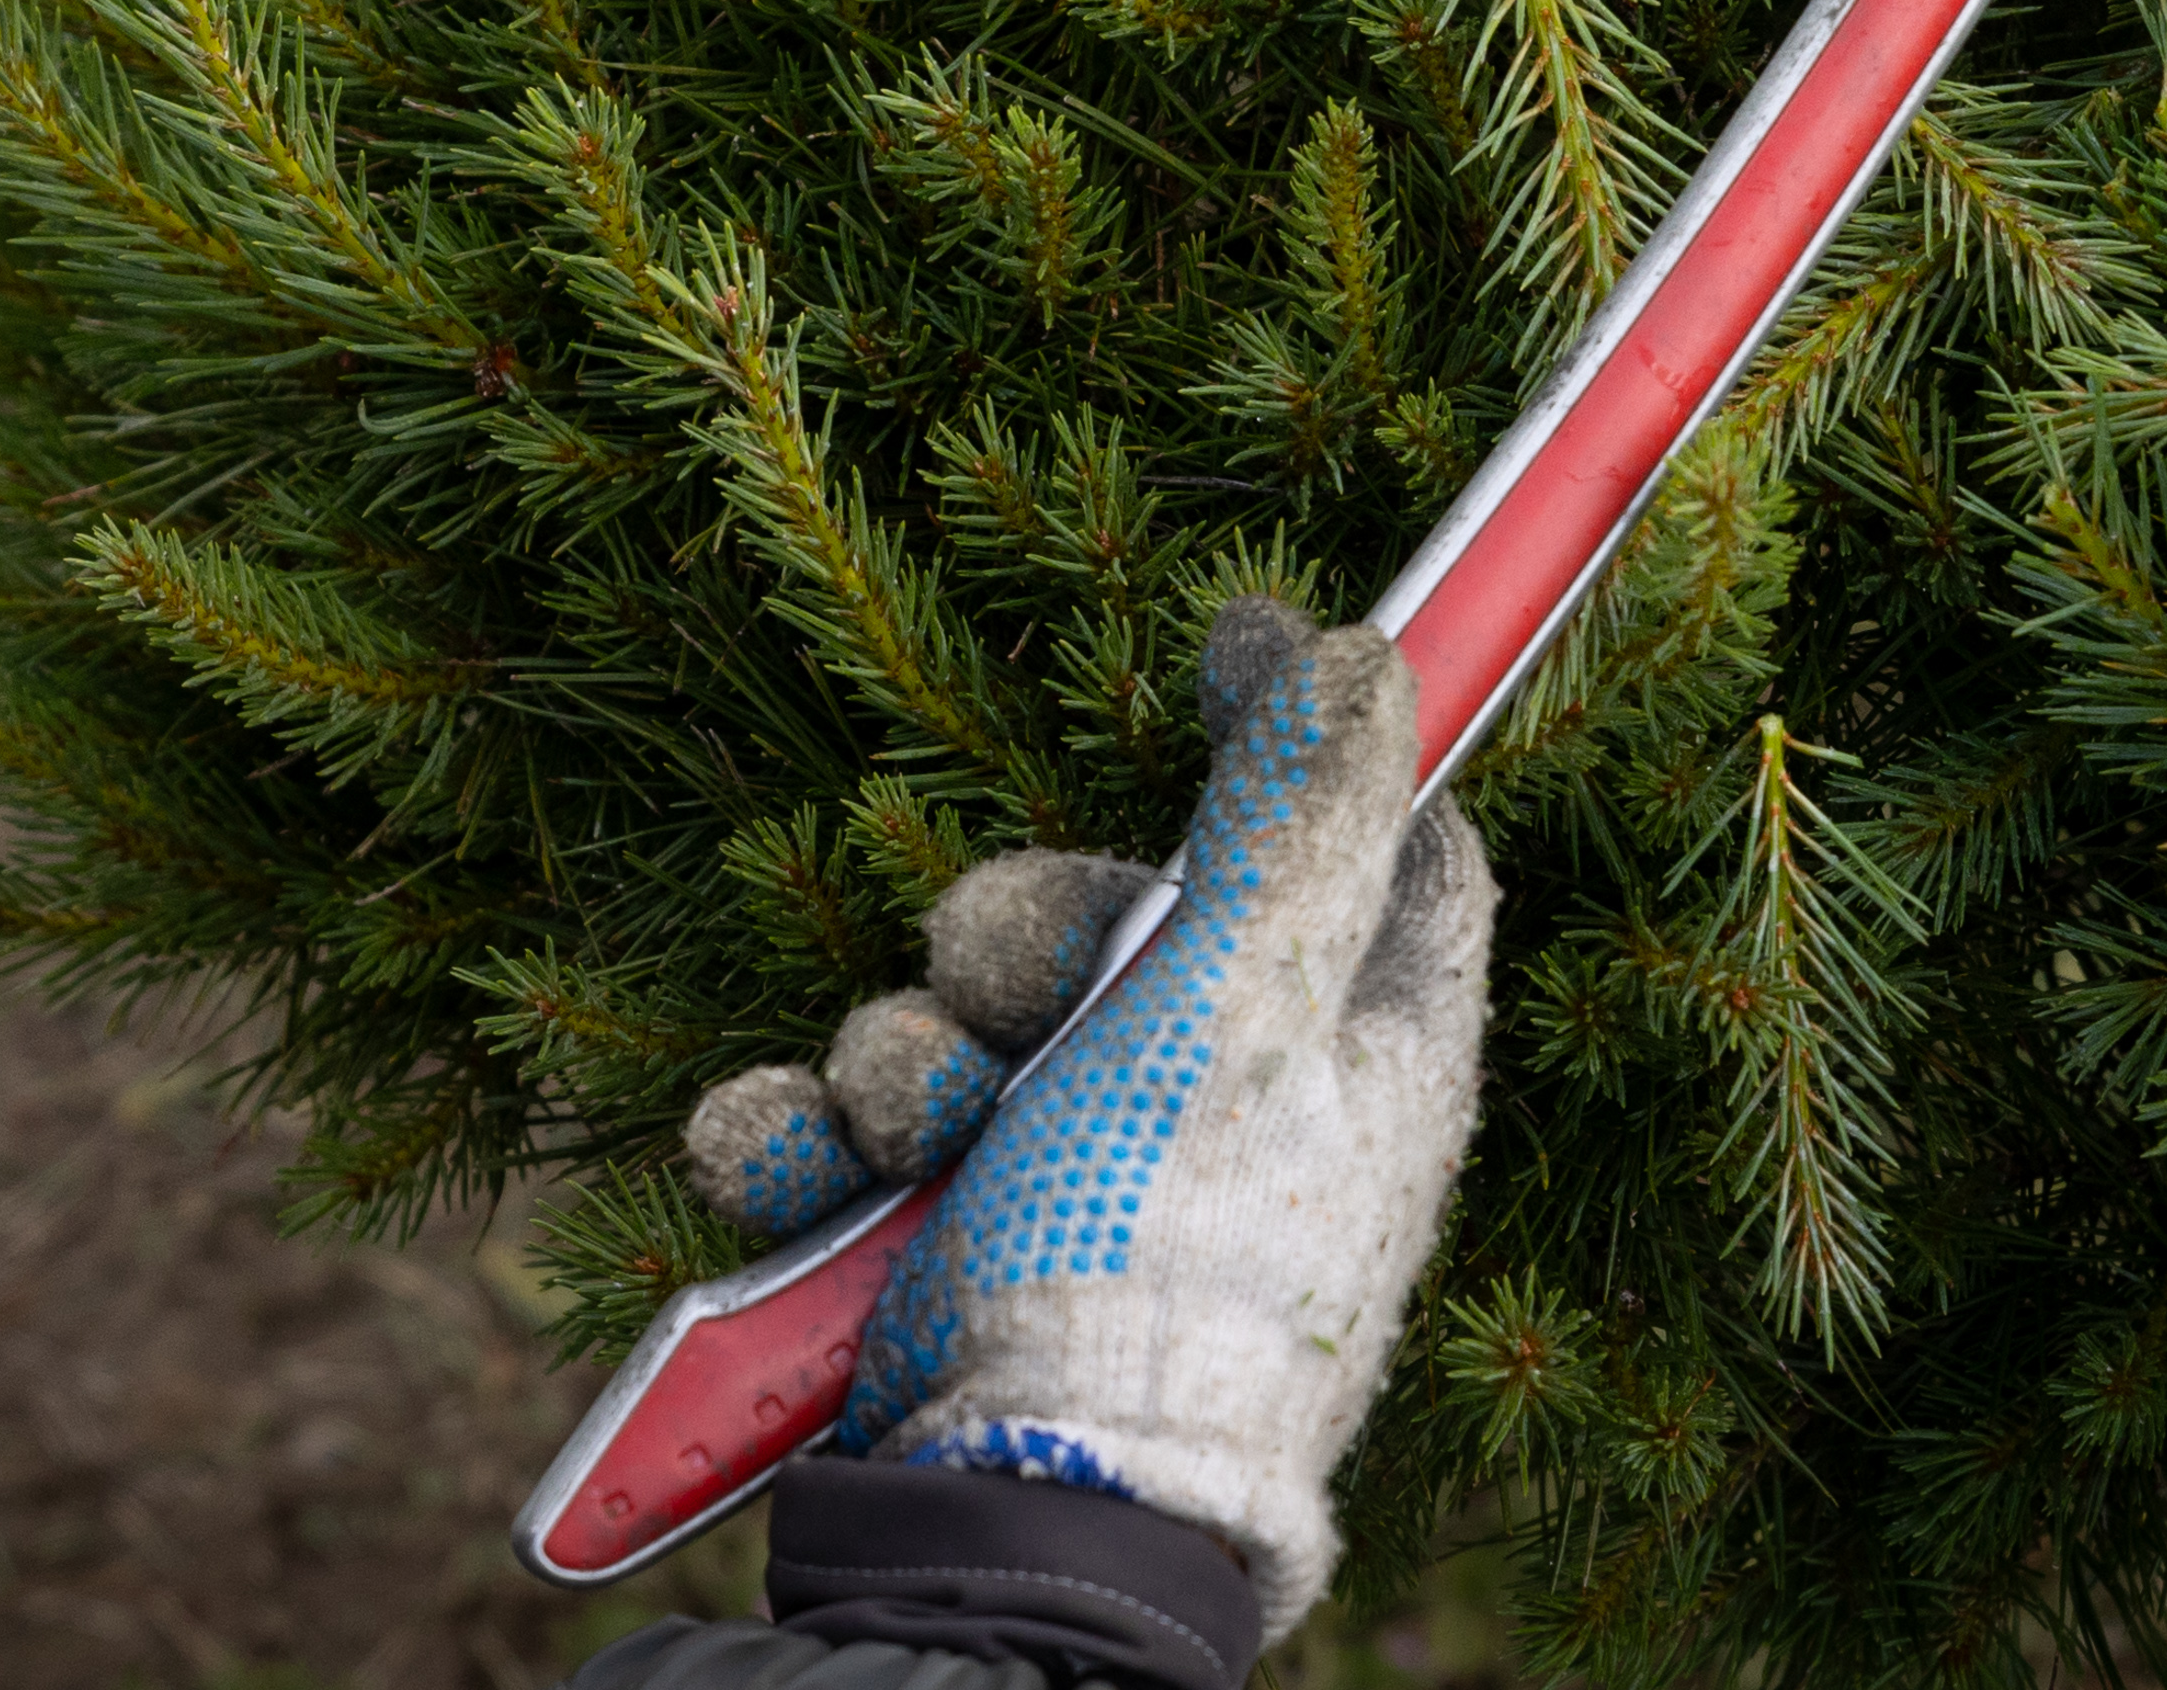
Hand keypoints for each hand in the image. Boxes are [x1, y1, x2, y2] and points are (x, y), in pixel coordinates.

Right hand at [682, 601, 1492, 1625]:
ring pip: (962, 1020)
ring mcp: (1083, 1191)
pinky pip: (852, 1139)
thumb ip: (1295, 825)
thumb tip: (1367, 648)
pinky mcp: (949, 1257)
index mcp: (1355, 1057)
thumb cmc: (1159, 1269)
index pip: (1378, 849)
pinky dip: (806, 1144)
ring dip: (901, 1058)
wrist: (1012, 1517)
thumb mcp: (1239, 1012)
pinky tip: (787, 1171)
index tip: (1215, 656)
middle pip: (1118, 916)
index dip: (1296, 747)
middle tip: (1001, 1006)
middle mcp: (1229, 1116)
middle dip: (1014, 934)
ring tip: (911, 1146)